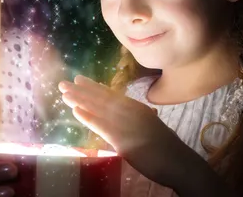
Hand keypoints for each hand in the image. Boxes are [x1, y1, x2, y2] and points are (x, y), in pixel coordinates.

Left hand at [58, 75, 202, 189]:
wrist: (179, 162)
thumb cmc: (167, 147)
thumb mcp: (151, 125)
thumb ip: (139, 118)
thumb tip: (133, 113)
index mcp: (136, 108)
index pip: (111, 95)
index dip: (93, 87)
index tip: (79, 80)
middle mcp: (130, 112)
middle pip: (102, 98)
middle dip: (81, 91)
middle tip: (63, 84)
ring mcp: (127, 125)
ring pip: (99, 109)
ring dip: (80, 100)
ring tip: (64, 93)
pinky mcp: (124, 140)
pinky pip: (102, 127)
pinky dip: (88, 118)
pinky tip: (76, 111)